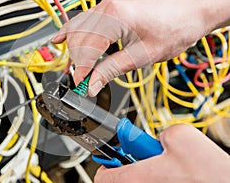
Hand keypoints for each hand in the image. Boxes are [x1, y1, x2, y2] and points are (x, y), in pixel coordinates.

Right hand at [52, 0, 213, 95]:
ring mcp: (106, 5)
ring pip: (77, 30)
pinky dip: (73, 33)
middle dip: (77, 63)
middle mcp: (106, 7)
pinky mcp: (109, 8)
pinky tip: (61, 39)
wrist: (191, 11)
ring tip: (79, 70)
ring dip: (75, 51)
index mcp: (114, 17)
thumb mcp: (142, 56)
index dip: (81, 72)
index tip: (81, 88)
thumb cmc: (175, 28)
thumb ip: (112, 70)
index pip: (86, 49)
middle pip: (77, 40)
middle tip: (83, 83)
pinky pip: (83, 21)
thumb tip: (91, 85)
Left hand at [94, 124, 229, 182]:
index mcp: (136, 179)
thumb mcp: (180, 136)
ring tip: (166, 166)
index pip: (102, 178)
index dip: (106, 164)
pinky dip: (159, 178)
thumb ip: (160, 132)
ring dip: (147, 172)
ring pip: (139, 182)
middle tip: (145, 159)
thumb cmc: (209, 173)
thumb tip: (159, 138)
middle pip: (121, 181)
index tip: (112, 157)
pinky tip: (176, 174)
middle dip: (131, 166)